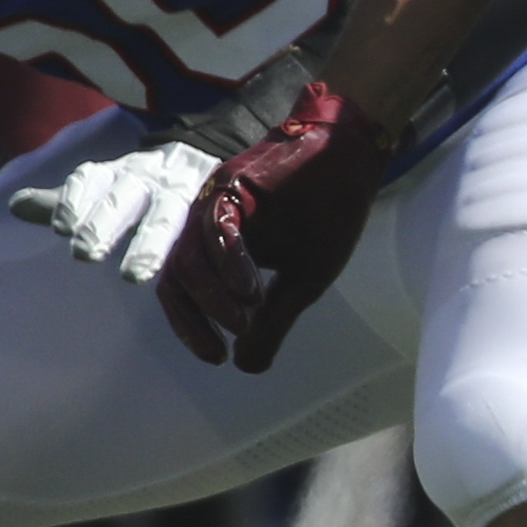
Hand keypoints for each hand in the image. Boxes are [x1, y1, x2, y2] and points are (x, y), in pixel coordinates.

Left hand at [11, 138, 221, 284]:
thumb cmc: (143, 187)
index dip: (76, 200)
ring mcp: (186, 190)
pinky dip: (206, 245)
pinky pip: (211, 225)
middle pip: (125, 197)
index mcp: (119, 171)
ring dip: (149, 244)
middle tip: (86, 253)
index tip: (62, 228)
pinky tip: (196, 270)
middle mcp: (151, 177)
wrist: (205, 159)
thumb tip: (16, 206)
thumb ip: (66, 201)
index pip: (92, 179)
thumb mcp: (104, 187)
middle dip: (105, 224)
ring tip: (134, 275)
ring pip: (166, 213)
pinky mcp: (217, 206)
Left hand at [156, 83, 398, 372]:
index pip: (184, 293)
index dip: (192, 328)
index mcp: (216, 248)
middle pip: (176, 279)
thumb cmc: (328, 215)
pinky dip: (230, 264)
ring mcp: (214, 203)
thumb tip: (247, 366)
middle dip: (194, 319)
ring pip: (190, 258)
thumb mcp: (302, 282)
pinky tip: (251, 291)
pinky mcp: (231, 185)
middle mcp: (205, 225)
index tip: (217, 357)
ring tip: (246, 322)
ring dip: (213, 297)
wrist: (351, 159)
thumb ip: (273, 321)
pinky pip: (217, 230)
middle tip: (222, 347)